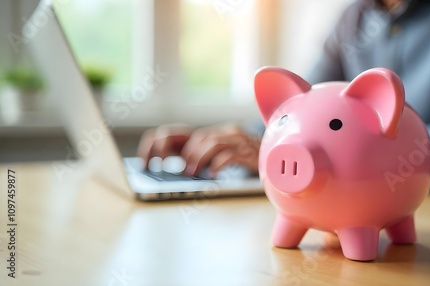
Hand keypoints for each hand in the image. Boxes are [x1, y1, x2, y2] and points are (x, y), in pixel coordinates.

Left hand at [138, 124, 260, 176]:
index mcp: (213, 134)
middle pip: (199, 137)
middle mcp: (225, 133)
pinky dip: (219, 163)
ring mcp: (239, 141)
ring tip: (193, 173)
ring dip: (199, 158)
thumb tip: (177, 167)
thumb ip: (203, 156)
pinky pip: (232, 154)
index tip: (148, 160)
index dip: (160, 143)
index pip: (178, 132)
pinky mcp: (250, 153)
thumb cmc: (247, 161)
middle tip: (179, 170)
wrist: (280, 160)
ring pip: (213, 142)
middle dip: (185, 154)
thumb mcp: (222, 156)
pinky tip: (214, 174)